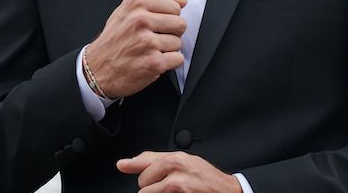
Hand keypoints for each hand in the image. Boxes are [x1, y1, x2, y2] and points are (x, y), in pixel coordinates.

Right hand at [86, 0, 186, 98]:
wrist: (96, 69)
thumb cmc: (113, 40)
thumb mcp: (127, 12)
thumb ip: (155, 1)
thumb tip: (181, 0)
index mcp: (136, 4)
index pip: (174, 6)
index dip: (170, 17)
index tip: (159, 24)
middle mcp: (140, 20)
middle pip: (180, 24)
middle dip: (172, 33)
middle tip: (156, 38)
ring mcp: (147, 42)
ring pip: (179, 43)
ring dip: (168, 50)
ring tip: (151, 51)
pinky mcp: (153, 62)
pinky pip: (178, 59)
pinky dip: (169, 63)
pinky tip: (154, 61)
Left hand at [117, 151, 242, 192]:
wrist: (227, 192)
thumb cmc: (206, 178)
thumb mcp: (184, 161)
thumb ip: (157, 159)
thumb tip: (128, 163)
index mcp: (175, 158)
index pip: (146, 160)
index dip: (132, 165)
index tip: (121, 165)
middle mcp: (175, 169)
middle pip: (143, 181)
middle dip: (151, 186)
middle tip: (168, 185)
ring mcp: (177, 186)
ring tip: (173, 191)